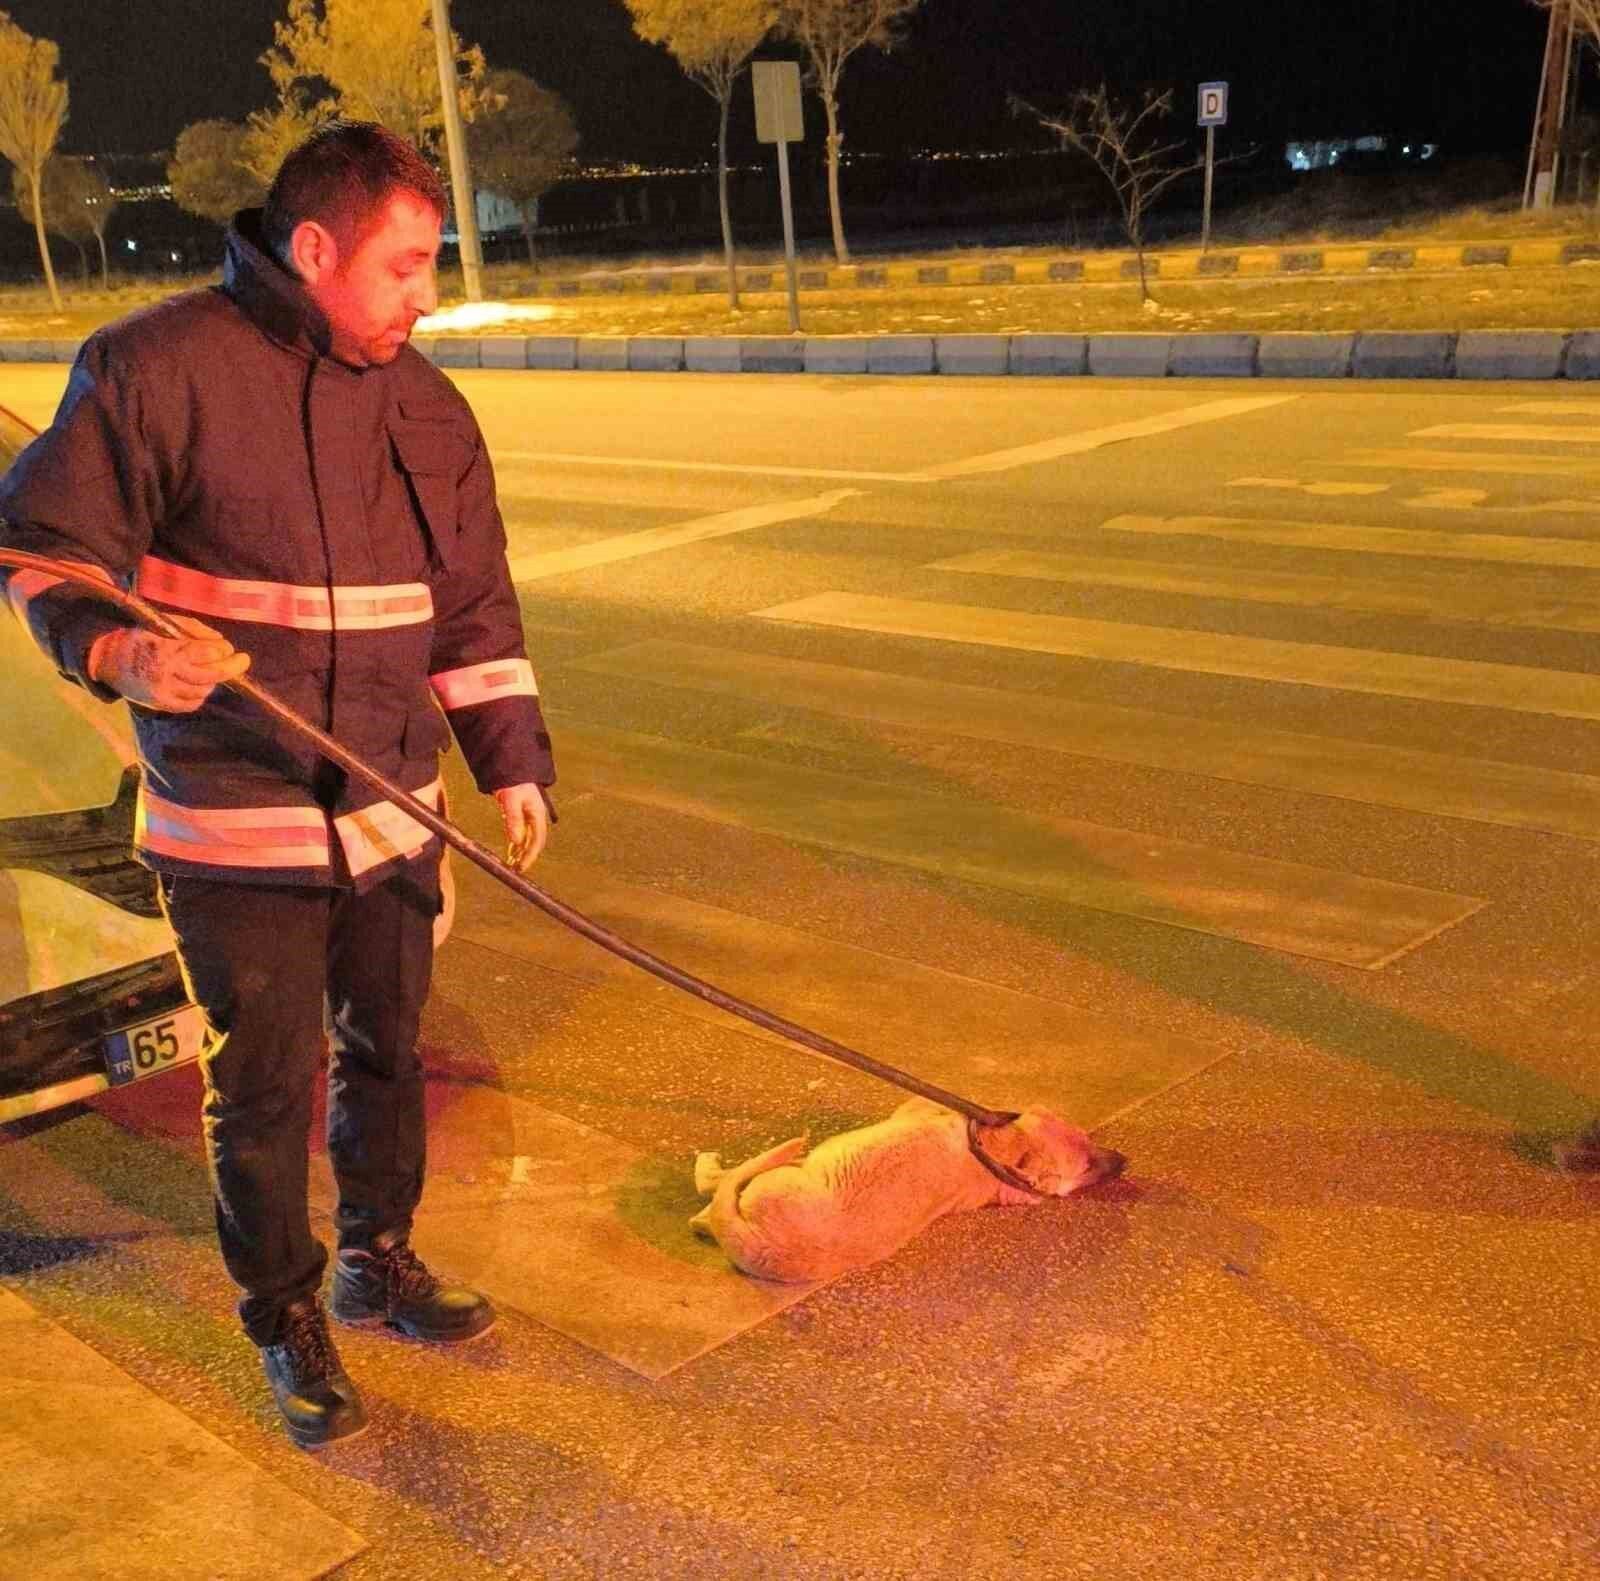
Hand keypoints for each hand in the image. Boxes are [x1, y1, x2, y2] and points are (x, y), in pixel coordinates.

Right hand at [87, 616, 249, 711]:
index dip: (221, 651)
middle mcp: (166, 675)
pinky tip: (199, 683)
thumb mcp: (163, 624)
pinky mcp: (162, 705)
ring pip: (203, 690)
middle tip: (243, 660)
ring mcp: (164, 693)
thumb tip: (222, 643)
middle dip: (231, 667)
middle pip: (210, 675)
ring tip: (212, 668)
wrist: (107, 659)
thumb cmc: (140, 637)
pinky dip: (201, 693)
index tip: (229, 648)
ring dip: (213, 679)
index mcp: (165, 651)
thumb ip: (193, 630)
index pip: (204, 653)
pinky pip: (192, 703)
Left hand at [495, 782, 552, 872]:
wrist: (510, 766)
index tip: (521, 867)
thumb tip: (516, 842)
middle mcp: (536, 816)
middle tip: (517, 869)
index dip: (530, 856)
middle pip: (535, 841)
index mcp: (537, 814)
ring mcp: (529, 815)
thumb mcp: (510, 800)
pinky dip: (517, 843)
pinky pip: (522, 832)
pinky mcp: (521, 813)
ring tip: (513, 863)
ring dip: (522, 851)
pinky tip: (512, 851)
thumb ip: (513, 820)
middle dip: (527, 856)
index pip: (537, 840)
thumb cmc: (511, 782)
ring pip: (529, 838)